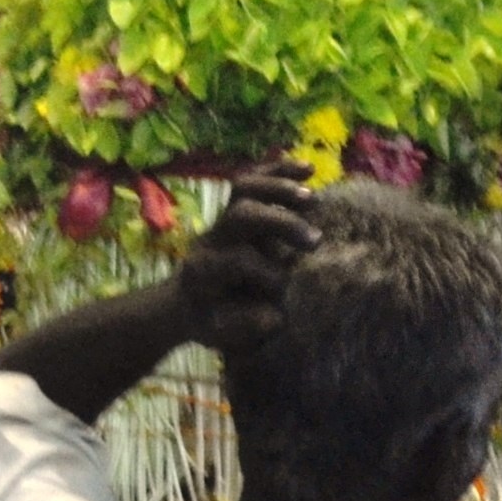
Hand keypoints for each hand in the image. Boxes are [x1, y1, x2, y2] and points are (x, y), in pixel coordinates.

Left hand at [171, 172, 320, 354]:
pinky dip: (279, 170)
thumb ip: (246, 322)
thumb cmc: (209, 319)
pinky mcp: (235, 208)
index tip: (288, 290)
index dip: (268, 273)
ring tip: (312, 196)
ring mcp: (222, 219)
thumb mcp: (222, 331)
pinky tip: (308, 169)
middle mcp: (213, 237)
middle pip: (242, 215)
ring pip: (246, 188)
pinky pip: (254, 181)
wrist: (185, 301)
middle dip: (281, 222)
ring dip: (281, 188)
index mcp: (206, 269)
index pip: (239, 259)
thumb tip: (277, 314)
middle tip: (316, 239)